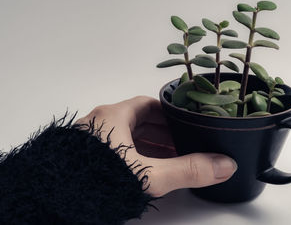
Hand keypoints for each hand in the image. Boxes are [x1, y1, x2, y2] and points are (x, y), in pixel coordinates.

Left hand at [75, 96, 236, 196]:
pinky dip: (132, 156)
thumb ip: (188, 170)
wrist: (52, 201)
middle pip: (138, 121)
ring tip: (169, 159)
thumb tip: (224, 165)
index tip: (185, 121)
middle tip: (183, 143)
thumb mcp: (149, 174)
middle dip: (163, 132)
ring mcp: (89, 142)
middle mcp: (99, 124)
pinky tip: (143, 170)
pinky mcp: (82, 158)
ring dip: (147, 146)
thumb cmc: (95, 180)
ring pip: (125, 137)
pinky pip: (114, 150)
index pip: (147, 105)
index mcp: (113, 117)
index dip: (170, 112)